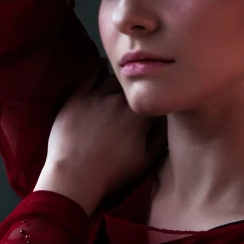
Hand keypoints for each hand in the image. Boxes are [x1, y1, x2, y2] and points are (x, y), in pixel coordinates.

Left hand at [41, 60, 167, 206]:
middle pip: (135, 86)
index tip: (157, 101)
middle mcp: (120, 100)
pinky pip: (91, 74)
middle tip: (137, 94)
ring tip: (121, 85)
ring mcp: (98, 95)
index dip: (156, 99)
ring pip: (115, 78)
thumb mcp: (146, 161)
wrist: (73, 176)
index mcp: (139, 115)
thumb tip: (169, 122)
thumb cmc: (112, 173)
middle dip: (138, 90)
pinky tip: (103, 67)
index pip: (154, 98)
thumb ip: (161, 138)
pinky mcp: (78, 96)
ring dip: (120, 82)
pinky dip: (99, 69)